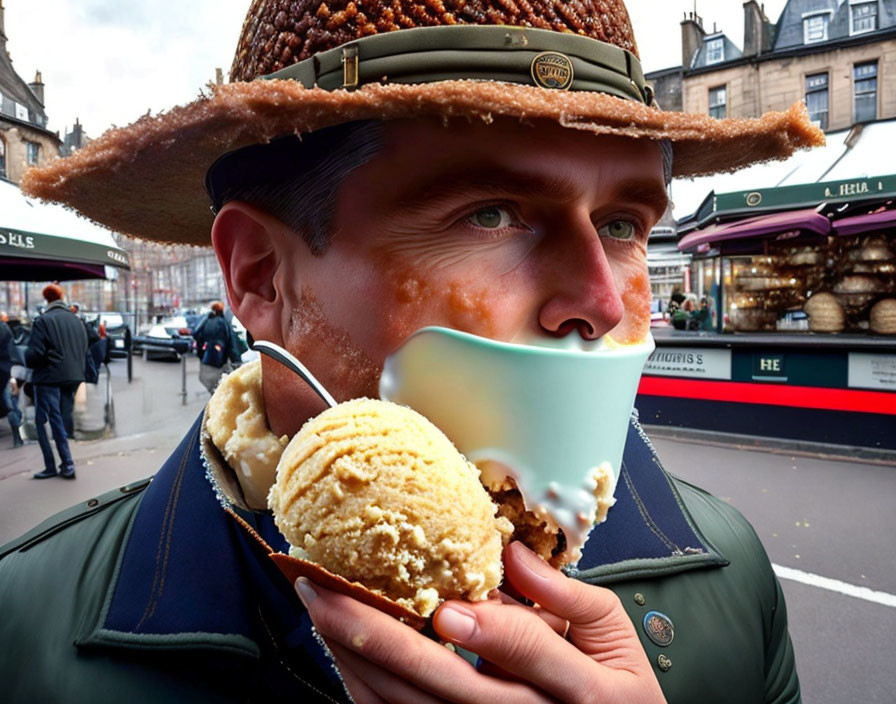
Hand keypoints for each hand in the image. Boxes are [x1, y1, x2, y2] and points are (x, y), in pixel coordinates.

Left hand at [295, 541, 665, 703]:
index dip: (489, 631)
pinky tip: (341, 654)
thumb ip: (568, 594)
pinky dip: (366, 690)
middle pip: (449, 688)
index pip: (530, 655)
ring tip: (321, 612)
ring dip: (360, 661)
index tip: (445, 608)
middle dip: (382, 640)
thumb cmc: (618, 692)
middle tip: (328, 594)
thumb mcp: (614, 636)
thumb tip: (513, 554)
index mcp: (583, 690)